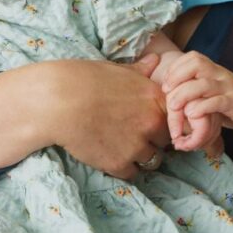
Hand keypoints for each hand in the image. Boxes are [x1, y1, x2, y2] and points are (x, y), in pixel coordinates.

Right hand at [0, 60, 170, 179]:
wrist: (57, 101)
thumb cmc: (84, 79)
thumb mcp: (116, 69)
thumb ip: (140, 70)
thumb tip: (156, 60)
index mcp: (155, 98)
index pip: (175, 118)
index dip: (161, 121)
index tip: (148, 122)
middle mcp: (152, 123)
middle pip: (165, 142)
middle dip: (153, 140)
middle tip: (132, 135)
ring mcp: (137, 146)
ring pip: (152, 160)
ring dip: (139, 156)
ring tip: (120, 147)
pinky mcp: (119, 164)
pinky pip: (132, 173)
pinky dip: (123, 168)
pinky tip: (109, 156)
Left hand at [153, 51, 232, 139]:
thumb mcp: (214, 93)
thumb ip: (197, 89)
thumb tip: (172, 92)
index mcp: (215, 71)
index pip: (193, 57)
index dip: (175, 67)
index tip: (166, 83)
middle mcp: (221, 75)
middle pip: (196, 63)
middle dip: (177, 76)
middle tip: (167, 91)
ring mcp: (229, 88)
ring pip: (203, 83)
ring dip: (184, 94)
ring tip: (174, 106)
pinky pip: (217, 101)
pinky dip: (202, 107)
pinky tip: (192, 114)